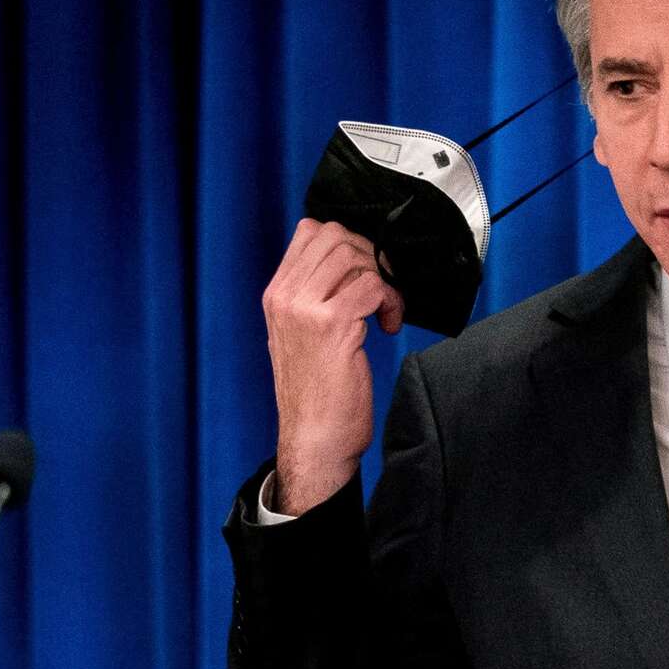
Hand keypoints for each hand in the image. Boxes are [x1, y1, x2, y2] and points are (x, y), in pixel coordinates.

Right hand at [262, 219, 405, 514]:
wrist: (314, 438)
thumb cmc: (317, 391)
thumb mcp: (302, 335)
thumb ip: (316, 295)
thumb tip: (354, 261)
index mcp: (277, 294)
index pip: (310, 230)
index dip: (350, 243)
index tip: (367, 272)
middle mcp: (285, 296)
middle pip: (337, 236)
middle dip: (372, 257)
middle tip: (382, 291)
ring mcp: (305, 308)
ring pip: (356, 256)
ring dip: (384, 280)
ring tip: (385, 312)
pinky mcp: (332, 324)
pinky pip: (373, 286)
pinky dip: (391, 302)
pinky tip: (387, 326)